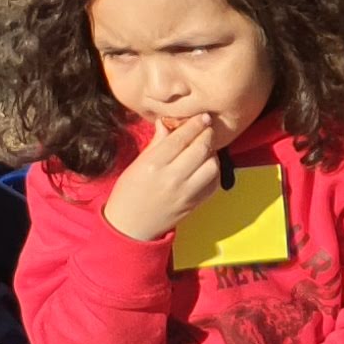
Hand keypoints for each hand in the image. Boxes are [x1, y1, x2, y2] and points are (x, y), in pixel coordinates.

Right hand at [103, 115, 236, 241]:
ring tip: (205, 149)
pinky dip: (214, 171)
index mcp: (153, 164)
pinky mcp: (195, 204)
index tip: (203, 117)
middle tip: (207, 128)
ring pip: (212, 166)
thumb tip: (167, 122)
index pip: (181, 138)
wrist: (130, 227)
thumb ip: (156, 143)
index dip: (195, 125)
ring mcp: (186, 193)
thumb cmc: (129, 192)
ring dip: (212, 154)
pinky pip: (214, 183)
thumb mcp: (137, 164)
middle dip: (207, 134)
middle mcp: (172, 178)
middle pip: (200, 149)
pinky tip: (206, 166)